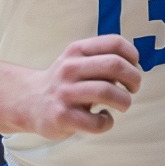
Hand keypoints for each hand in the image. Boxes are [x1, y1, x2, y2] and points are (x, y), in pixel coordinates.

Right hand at [16, 35, 142, 138]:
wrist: (30, 102)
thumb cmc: (65, 83)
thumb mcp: (78, 61)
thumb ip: (102, 60)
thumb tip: (134, 68)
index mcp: (77, 50)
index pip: (114, 43)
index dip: (132, 56)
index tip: (134, 68)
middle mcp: (70, 68)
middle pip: (115, 65)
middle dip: (134, 78)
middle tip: (133, 88)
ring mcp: (65, 93)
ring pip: (108, 92)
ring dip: (124, 101)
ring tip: (122, 105)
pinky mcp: (62, 116)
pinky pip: (97, 122)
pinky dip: (107, 122)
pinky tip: (102, 118)